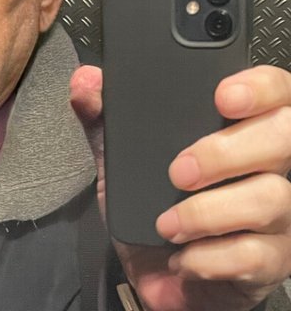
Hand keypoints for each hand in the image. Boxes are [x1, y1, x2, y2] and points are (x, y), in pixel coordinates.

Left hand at [70, 64, 290, 310]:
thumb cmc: (148, 203)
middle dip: (228, 150)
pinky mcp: (269, 264)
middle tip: (178, 170)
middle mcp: (271, 167)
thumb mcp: (120, 155)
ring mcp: (278, 217)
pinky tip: (182, 253)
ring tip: (167, 221)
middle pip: (284, 138)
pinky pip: (255, 255)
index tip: (222, 96)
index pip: (275, 92)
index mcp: (241, 129)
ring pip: (270, 198)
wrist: (153, 272)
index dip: (259, 87)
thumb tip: (84, 82)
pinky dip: (208, 255)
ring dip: (207, 210)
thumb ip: (103, 115)